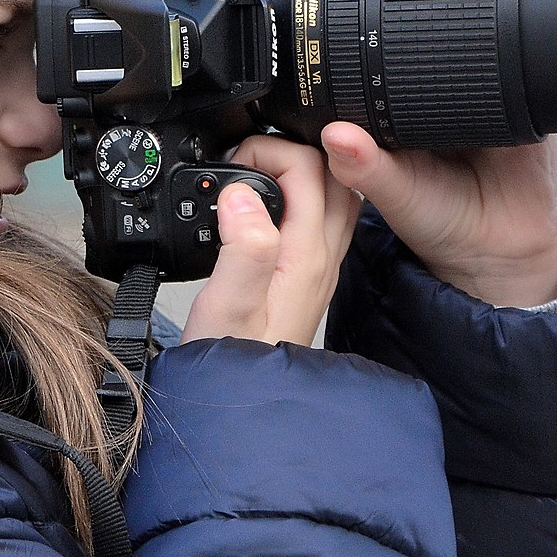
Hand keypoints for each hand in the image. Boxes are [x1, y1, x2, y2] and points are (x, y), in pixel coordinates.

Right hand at [182, 135, 359, 346]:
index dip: (268, 149)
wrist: (241, 407)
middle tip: (242, 163)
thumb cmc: (230, 362)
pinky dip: (295, 200)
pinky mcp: (305, 278)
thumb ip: (241, 248)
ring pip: (330, 196)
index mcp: (305, 254)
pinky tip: (261, 210)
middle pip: (330, 174)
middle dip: (287, 152)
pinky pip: (316, 220)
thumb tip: (242, 195)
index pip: (308, 167)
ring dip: (297, 175)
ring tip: (252, 177)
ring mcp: (318, 267)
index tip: (231, 163)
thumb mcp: (226, 307)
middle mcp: (321, 256)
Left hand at [318, 0, 556, 308]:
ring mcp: (475, 67)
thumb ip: (369, 173)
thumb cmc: (438, 219)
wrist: (503, 248)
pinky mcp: (522, 78)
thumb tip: (340, 137)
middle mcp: (423, 68)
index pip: (358, 19)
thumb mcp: (396, 199)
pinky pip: (520, 27)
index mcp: (382, 89)